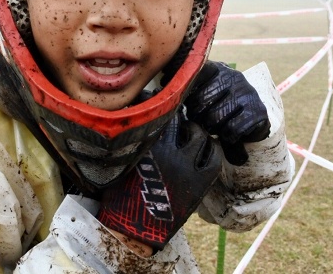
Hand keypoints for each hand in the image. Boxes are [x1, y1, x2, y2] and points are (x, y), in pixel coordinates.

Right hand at [96, 111, 222, 249]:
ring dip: (195, 130)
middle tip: (176, 120)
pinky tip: (208, 148)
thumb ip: (130, 145)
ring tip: (191, 132)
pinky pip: (213, 158)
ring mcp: (184, 166)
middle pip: (179, 120)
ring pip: (199, 135)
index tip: (154, 101)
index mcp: (144, 145)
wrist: (134, 231)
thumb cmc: (121, 200)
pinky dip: (212, 149)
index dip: (155, 104)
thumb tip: (132, 127)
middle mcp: (166, 151)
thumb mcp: (119, 166)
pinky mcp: (198, 183)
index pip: (154, 113)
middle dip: (177, 117)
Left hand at [184, 61, 270, 165]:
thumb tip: (160, 85)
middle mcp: (233, 76)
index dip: (187, 95)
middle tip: (203, 120)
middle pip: (201, 102)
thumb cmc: (218, 107)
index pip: (194, 77)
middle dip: (198, 116)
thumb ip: (185, 88)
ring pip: (216, 117)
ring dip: (213, 128)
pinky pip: (233, 129)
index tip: (187, 104)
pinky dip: (228, 135)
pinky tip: (229, 133)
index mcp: (216, 69)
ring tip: (216, 126)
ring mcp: (247, 91)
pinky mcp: (258, 109)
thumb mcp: (202, 93)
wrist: (252, 121)